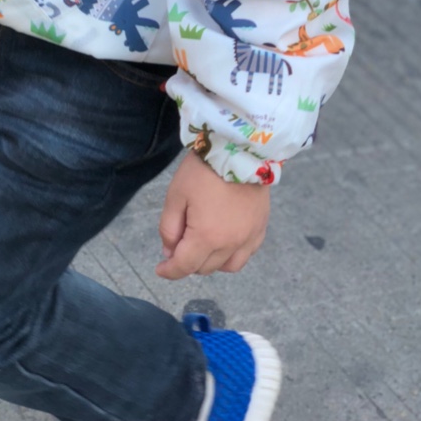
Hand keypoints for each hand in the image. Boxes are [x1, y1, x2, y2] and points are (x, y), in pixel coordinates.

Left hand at [156, 150, 269, 278]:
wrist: (239, 150)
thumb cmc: (203, 170)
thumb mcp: (176, 195)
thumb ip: (169, 227)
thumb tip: (169, 252)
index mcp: (206, 237)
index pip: (185, 266)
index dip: (169, 271)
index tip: (161, 269)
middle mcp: (230, 244)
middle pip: (204, 268)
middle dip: (188, 262)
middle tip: (179, 244)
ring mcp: (248, 238)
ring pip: (226, 266)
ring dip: (210, 262)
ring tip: (201, 245)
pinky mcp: (260, 229)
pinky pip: (245, 255)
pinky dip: (231, 256)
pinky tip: (224, 242)